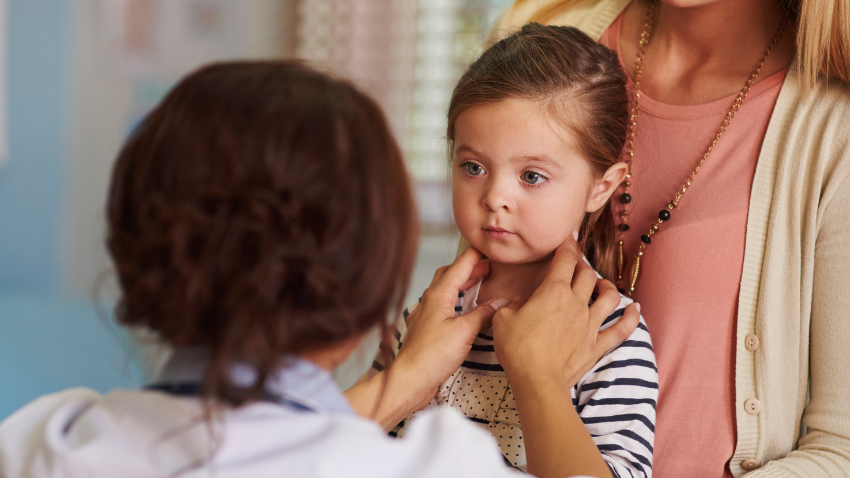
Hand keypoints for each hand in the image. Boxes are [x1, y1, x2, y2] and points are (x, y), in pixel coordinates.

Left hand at [394, 247, 505, 400]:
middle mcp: (430, 300)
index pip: (459, 266)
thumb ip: (483, 314)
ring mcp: (427, 314)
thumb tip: (499, 303)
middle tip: (488, 266)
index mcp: (438, 295)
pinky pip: (442, 305)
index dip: (474, 256)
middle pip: (450, 274)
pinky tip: (464, 308)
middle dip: (469, 267)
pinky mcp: (427, 327)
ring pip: (445, 289)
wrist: (410, 379)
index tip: (487, 247)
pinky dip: (456, 299)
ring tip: (480, 282)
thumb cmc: (431, 356)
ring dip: (462, 282)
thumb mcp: (464, 332)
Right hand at [493, 237, 639, 387]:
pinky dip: (631, 318)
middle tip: (575, 265)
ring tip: (602, 284)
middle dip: (582, 265)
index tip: (566, 239)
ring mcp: (590, 324)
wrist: (537, 381)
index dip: (567, 245)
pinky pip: (621, 329)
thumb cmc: (518, 349)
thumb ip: (513, 304)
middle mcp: (576, 303)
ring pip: (609, 297)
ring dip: (607, 286)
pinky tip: (636, 309)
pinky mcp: (597, 345)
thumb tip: (519, 302)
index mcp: (553, 291)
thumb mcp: (503, 319)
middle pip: (587, 274)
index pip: (565, 259)